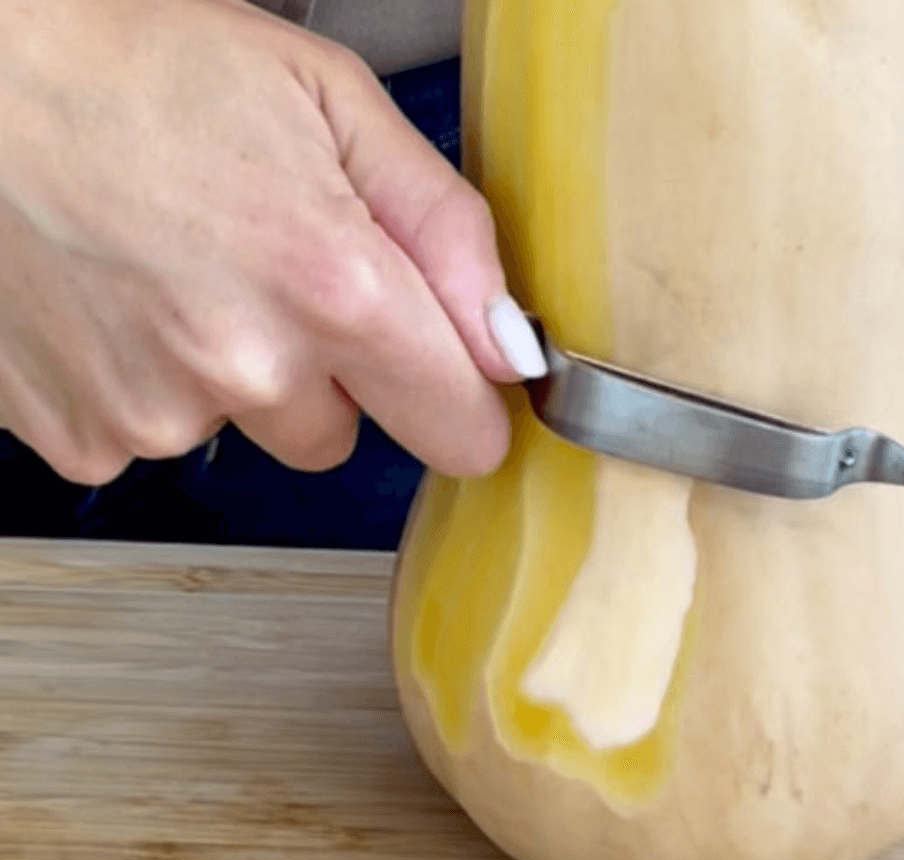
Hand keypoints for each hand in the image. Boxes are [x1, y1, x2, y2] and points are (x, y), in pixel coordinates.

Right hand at [0, 0, 544, 484]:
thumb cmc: (145, 67)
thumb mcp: (332, 106)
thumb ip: (446, 232)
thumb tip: (510, 349)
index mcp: (333, 286)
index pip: (458, 430)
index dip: (457, 404)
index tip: (442, 379)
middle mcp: (248, 369)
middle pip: (341, 436)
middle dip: (322, 373)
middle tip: (260, 275)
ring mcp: (156, 414)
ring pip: (248, 435)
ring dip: (233, 378)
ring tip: (176, 277)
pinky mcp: (84, 437)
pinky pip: (159, 439)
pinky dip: (152, 387)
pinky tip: (121, 308)